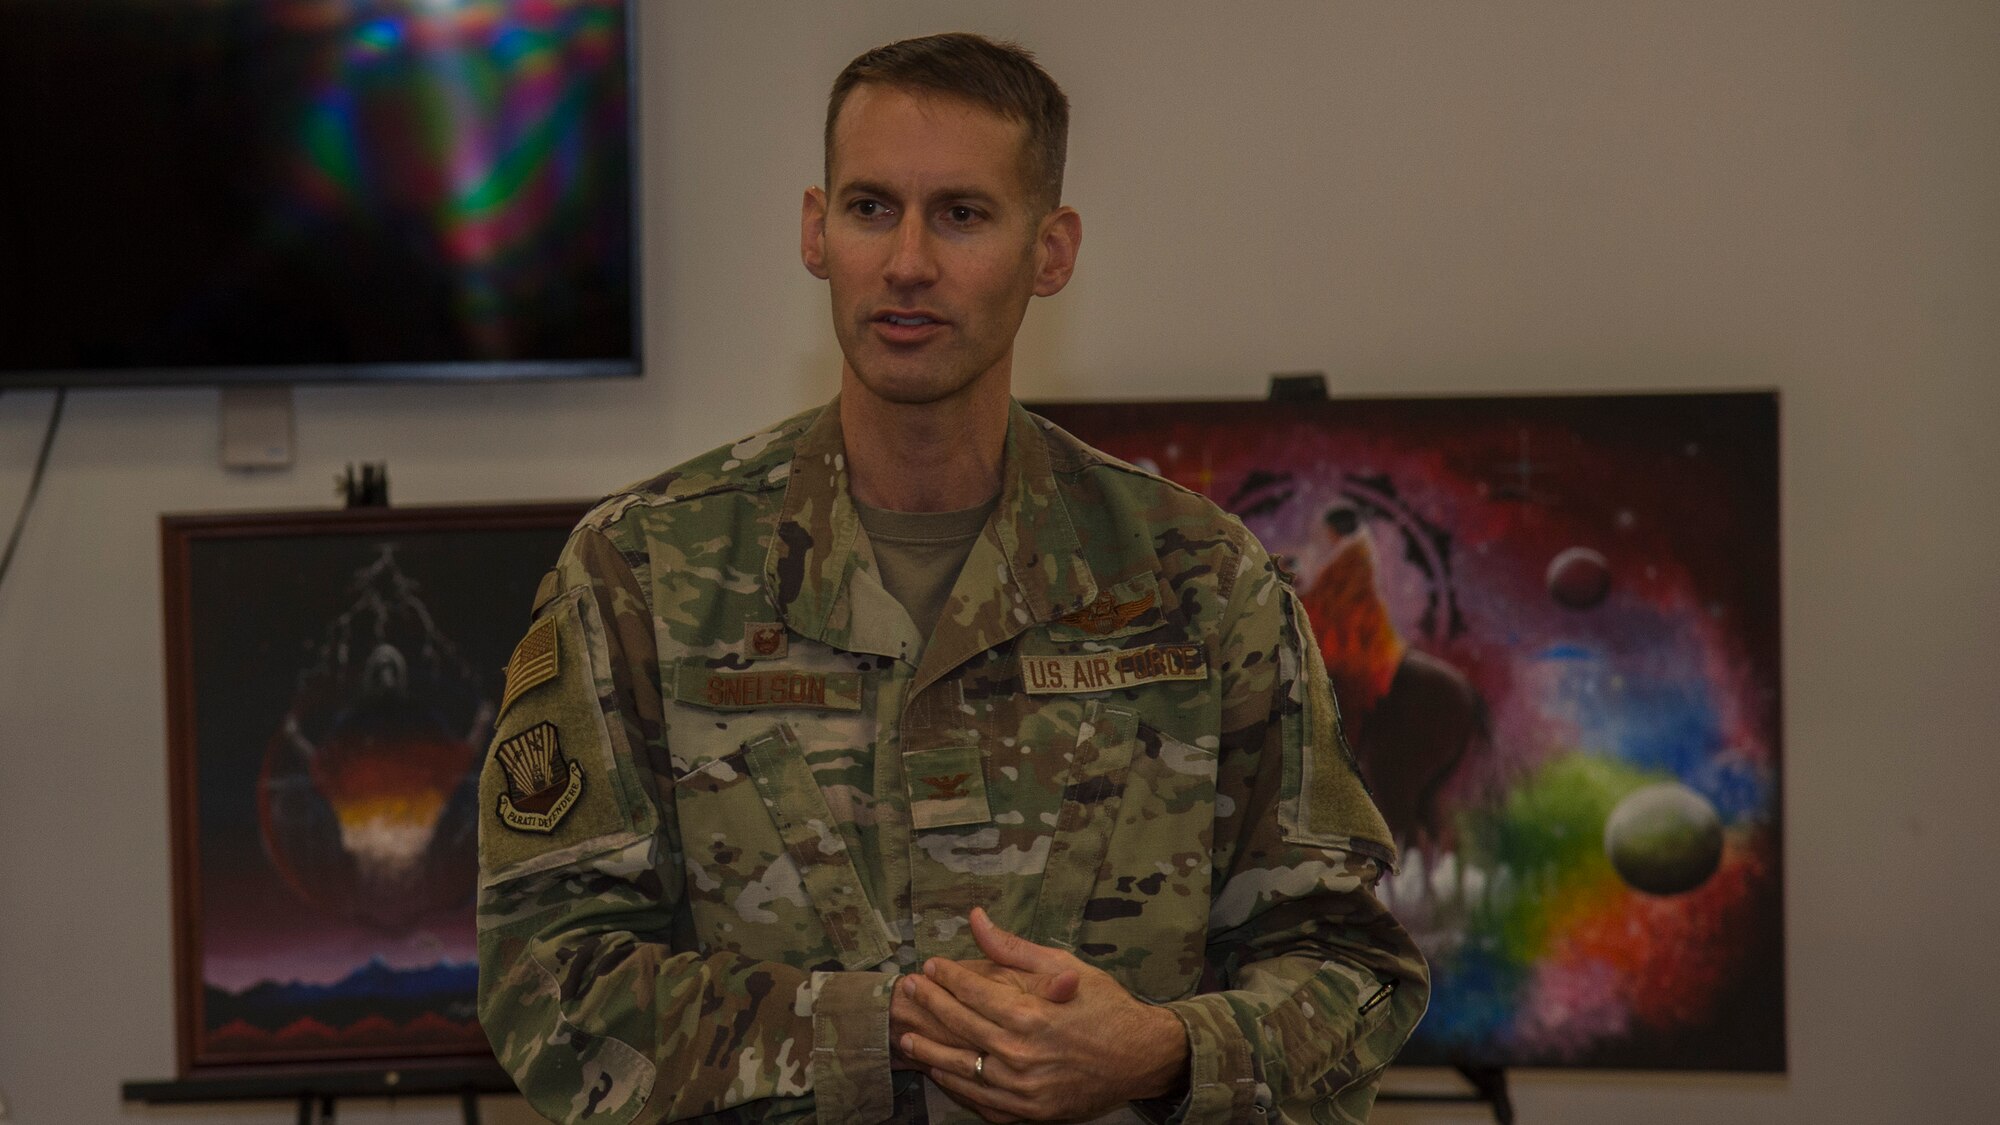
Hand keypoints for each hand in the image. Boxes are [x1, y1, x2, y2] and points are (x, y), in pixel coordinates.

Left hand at [898, 908, 1188, 1121]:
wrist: (1141, 1058)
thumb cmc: (1106, 1007)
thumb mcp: (1064, 966)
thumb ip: (1012, 948)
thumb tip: (975, 918)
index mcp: (1030, 1017)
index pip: (971, 993)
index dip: (946, 978)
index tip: (930, 966)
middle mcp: (1021, 1056)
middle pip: (959, 1028)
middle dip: (930, 1006)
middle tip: (910, 991)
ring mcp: (1023, 1090)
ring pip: (961, 1070)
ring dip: (930, 1052)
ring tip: (907, 1037)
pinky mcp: (1029, 1113)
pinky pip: (980, 1102)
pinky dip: (956, 1087)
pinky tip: (941, 1071)